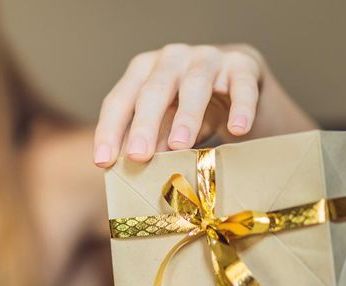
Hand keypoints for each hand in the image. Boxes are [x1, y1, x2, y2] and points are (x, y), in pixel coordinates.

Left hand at [93, 43, 313, 166]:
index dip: (110, 130)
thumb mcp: (167, 121)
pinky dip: (240, 107)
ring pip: (195, 85)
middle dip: (144, 124)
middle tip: (138, 157)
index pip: (120, 100)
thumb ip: (152, 139)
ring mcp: (207, 58)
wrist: (239, 80)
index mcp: (143, 70)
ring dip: (186, 116)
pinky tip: (238, 129)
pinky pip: (242, 85)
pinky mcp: (242, 65)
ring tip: (180, 145)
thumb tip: (136, 167)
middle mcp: (171, 58)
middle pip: (154, 90)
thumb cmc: (191, 105)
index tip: (103, 162)